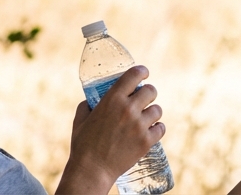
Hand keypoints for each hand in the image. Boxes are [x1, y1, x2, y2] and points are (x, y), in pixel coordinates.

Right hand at [55, 66, 165, 194]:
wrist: (92, 169)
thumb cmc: (83, 144)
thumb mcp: (80, 119)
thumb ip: (87, 105)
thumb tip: (93, 100)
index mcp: (112, 99)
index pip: (134, 75)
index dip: (142, 71)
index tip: (144, 73)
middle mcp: (128, 109)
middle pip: (151, 91)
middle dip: (148, 93)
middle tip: (144, 99)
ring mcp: (139, 125)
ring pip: (157, 110)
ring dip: (152, 112)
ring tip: (145, 118)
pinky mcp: (146, 141)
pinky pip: (161, 128)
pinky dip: (157, 129)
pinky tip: (151, 130)